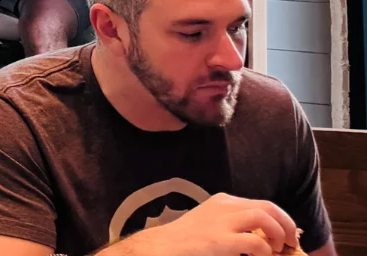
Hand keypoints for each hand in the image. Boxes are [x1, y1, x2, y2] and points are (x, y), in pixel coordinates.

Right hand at [109, 193, 299, 255]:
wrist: (160, 248)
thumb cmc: (186, 242)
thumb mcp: (211, 225)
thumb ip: (234, 226)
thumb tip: (265, 238)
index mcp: (223, 202)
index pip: (263, 205)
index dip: (281, 221)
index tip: (287, 237)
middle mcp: (224, 206)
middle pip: (268, 207)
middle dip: (287, 225)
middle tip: (291, 244)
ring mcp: (220, 222)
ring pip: (264, 217)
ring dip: (279, 234)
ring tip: (278, 250)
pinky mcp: (218, 240)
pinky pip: (255, 241)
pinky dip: (265, 250)